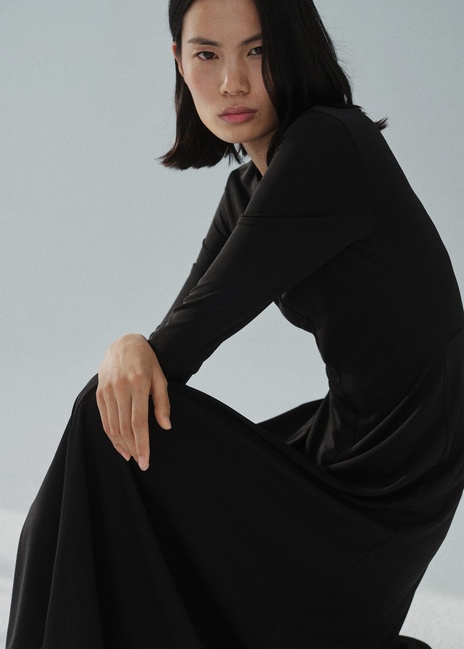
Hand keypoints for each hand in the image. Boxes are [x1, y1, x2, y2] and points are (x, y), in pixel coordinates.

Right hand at [96, 333, 170, 470]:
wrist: (124, 343)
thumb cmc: (147, 361)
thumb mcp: (160, 378)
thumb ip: (162, 403)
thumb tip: (166, 426)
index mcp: (138, 384)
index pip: (138, 422)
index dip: (142, 444)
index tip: (146, 460)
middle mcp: (120, 388)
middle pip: (125, 427)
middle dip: (134, 448)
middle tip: (142, 463)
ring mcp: (107, 390)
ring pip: (113, 426)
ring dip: (122, 445)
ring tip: (132, 457)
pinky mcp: (99, 393)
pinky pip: (104, 419)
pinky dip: (111, 435)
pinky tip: (120, 445)